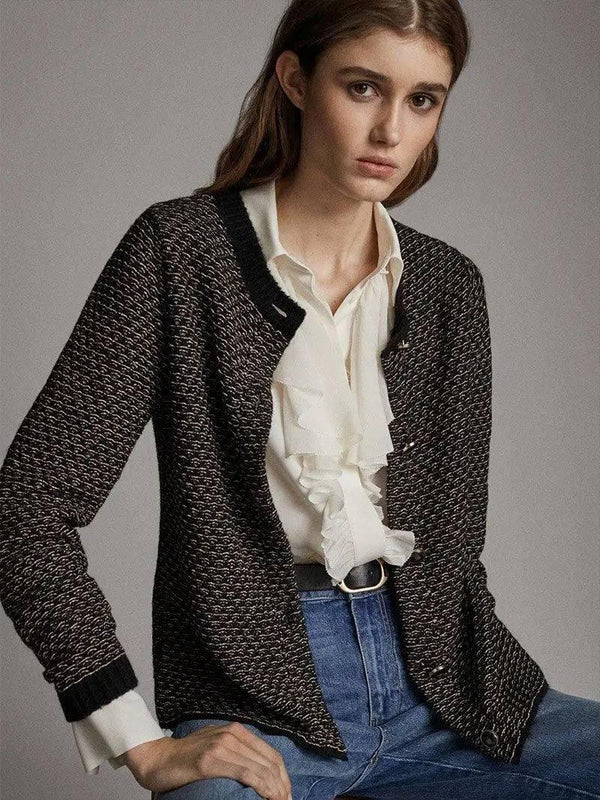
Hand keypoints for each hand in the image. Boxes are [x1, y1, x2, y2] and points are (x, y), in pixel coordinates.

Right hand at [124, 721, 292, 798]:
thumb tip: (260, 772)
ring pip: (260, 768)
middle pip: (269, 761)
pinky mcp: (210, 761)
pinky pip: (244, 773)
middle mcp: (232, 734)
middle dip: (282, 785)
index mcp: (236, 731)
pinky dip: (260, 786)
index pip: (271, 753)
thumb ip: (238, 752)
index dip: (283, 776)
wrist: (157, 758)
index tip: (287, 793)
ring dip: (275, 789)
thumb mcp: (217, 746)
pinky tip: (268, 797)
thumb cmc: (187, 756)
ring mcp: (221, 746)